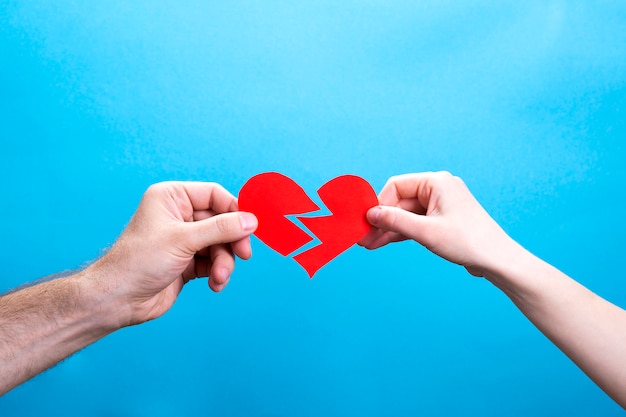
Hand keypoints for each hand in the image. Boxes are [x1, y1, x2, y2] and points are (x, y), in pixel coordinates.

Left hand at [87, 182, 257, 325]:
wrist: (118, 300)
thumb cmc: (140, 261)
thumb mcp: (184, 240)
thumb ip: (221, 229)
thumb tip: (252, 220)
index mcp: (172, 197)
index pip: (214, 195)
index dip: (234, 210)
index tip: (250, 227)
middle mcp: (179, 215)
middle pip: (222, 222)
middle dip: (231, 242)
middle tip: (243, 255)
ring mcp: (184, 239)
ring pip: (221, 245)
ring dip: (224, 262)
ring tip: (219, 278)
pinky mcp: (188, 262)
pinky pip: (215, 262)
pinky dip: (218, 273)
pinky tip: (215, 284)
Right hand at [359, 172, 511, 276]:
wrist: (497, 260)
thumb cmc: (467, 242)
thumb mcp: (425, 231)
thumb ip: (395, 221)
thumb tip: (370, 214)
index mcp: (436, 182)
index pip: (397, 186)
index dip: (379, 203)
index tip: (366, 222)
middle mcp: (438, 189)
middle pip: (399, 201)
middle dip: (381, 220)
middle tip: (363, 237)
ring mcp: (440, 204)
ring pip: (405, 214)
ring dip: (388, 228)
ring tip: (369, 244)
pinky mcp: (442, 220)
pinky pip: (415, 222)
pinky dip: (401, 232)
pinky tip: (383, 242)